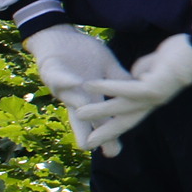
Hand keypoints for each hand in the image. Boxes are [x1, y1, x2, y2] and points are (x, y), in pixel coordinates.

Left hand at [24, 25, 135, 154]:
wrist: (61, 38)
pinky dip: (67, 81)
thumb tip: (139, 93)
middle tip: (88, 147)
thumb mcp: (107, 69)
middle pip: (80, 119)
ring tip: (85, 118)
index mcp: (91, 98)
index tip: (114, 153)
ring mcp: (62, 86)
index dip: (108, 135)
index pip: (102, 119)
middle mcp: (75, 98)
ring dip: (79, 108)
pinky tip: (77, 84)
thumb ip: (119, 82)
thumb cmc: (84, 56)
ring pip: (69, 100)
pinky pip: (59, 77)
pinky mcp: (52, 71)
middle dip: (85, 132)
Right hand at [75, 33, 191, 152]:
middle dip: (105, 134)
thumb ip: (141, 74)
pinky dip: (107, 87)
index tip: (99, 139)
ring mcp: (154, 96)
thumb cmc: (180, 54)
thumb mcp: (155, 66)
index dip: (114, 129)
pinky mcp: (155, 86)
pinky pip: (126, 88)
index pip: (130, 118)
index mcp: (153, 99)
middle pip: (125, 122)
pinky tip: (89, 84)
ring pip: (122, 107)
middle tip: (86, 146)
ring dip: (99, 111)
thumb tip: (133, 77)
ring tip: (79, 115)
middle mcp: (153, 102)